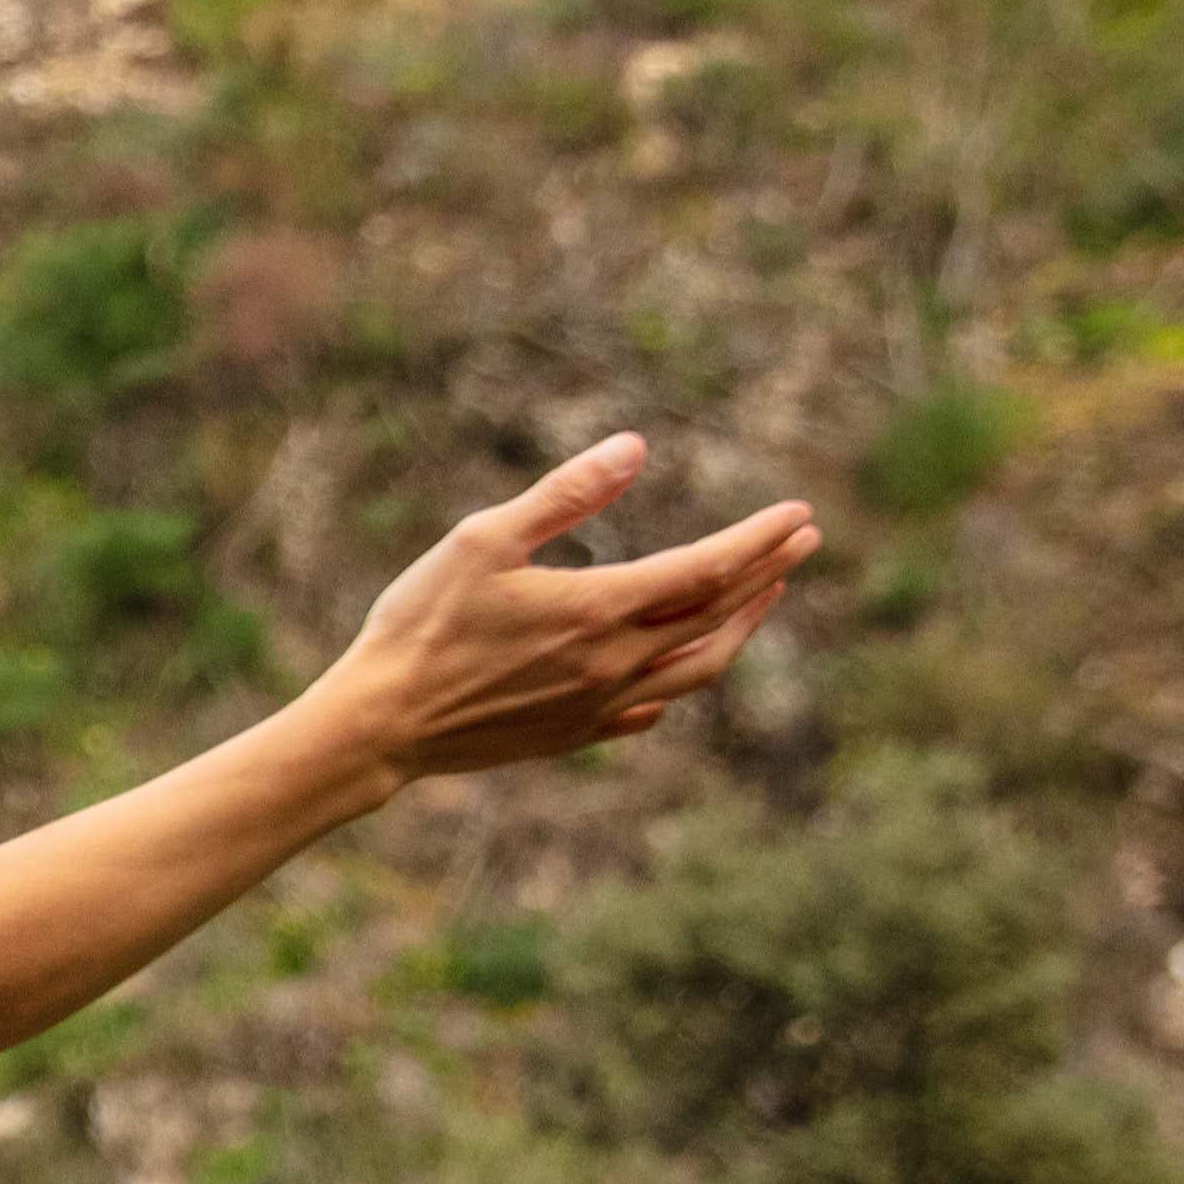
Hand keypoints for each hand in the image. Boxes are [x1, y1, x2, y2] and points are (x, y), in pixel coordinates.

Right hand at [304, 434, 824, 781]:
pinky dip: (679, 678)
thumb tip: (634, 448)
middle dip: (767, 573)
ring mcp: (600, 705)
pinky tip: (679, 664)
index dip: (759, 539)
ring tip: (761, 598)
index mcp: (599, 609)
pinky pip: (651, 708)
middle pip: (717, 615)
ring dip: (740, 628)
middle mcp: (615, 662)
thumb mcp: (482, 539)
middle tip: (802, 541)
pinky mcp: (574, 735)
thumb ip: (565, 494)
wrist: (380, 725)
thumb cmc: (420, 623)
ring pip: (699, 667)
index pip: (708, 569)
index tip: (798, 513)